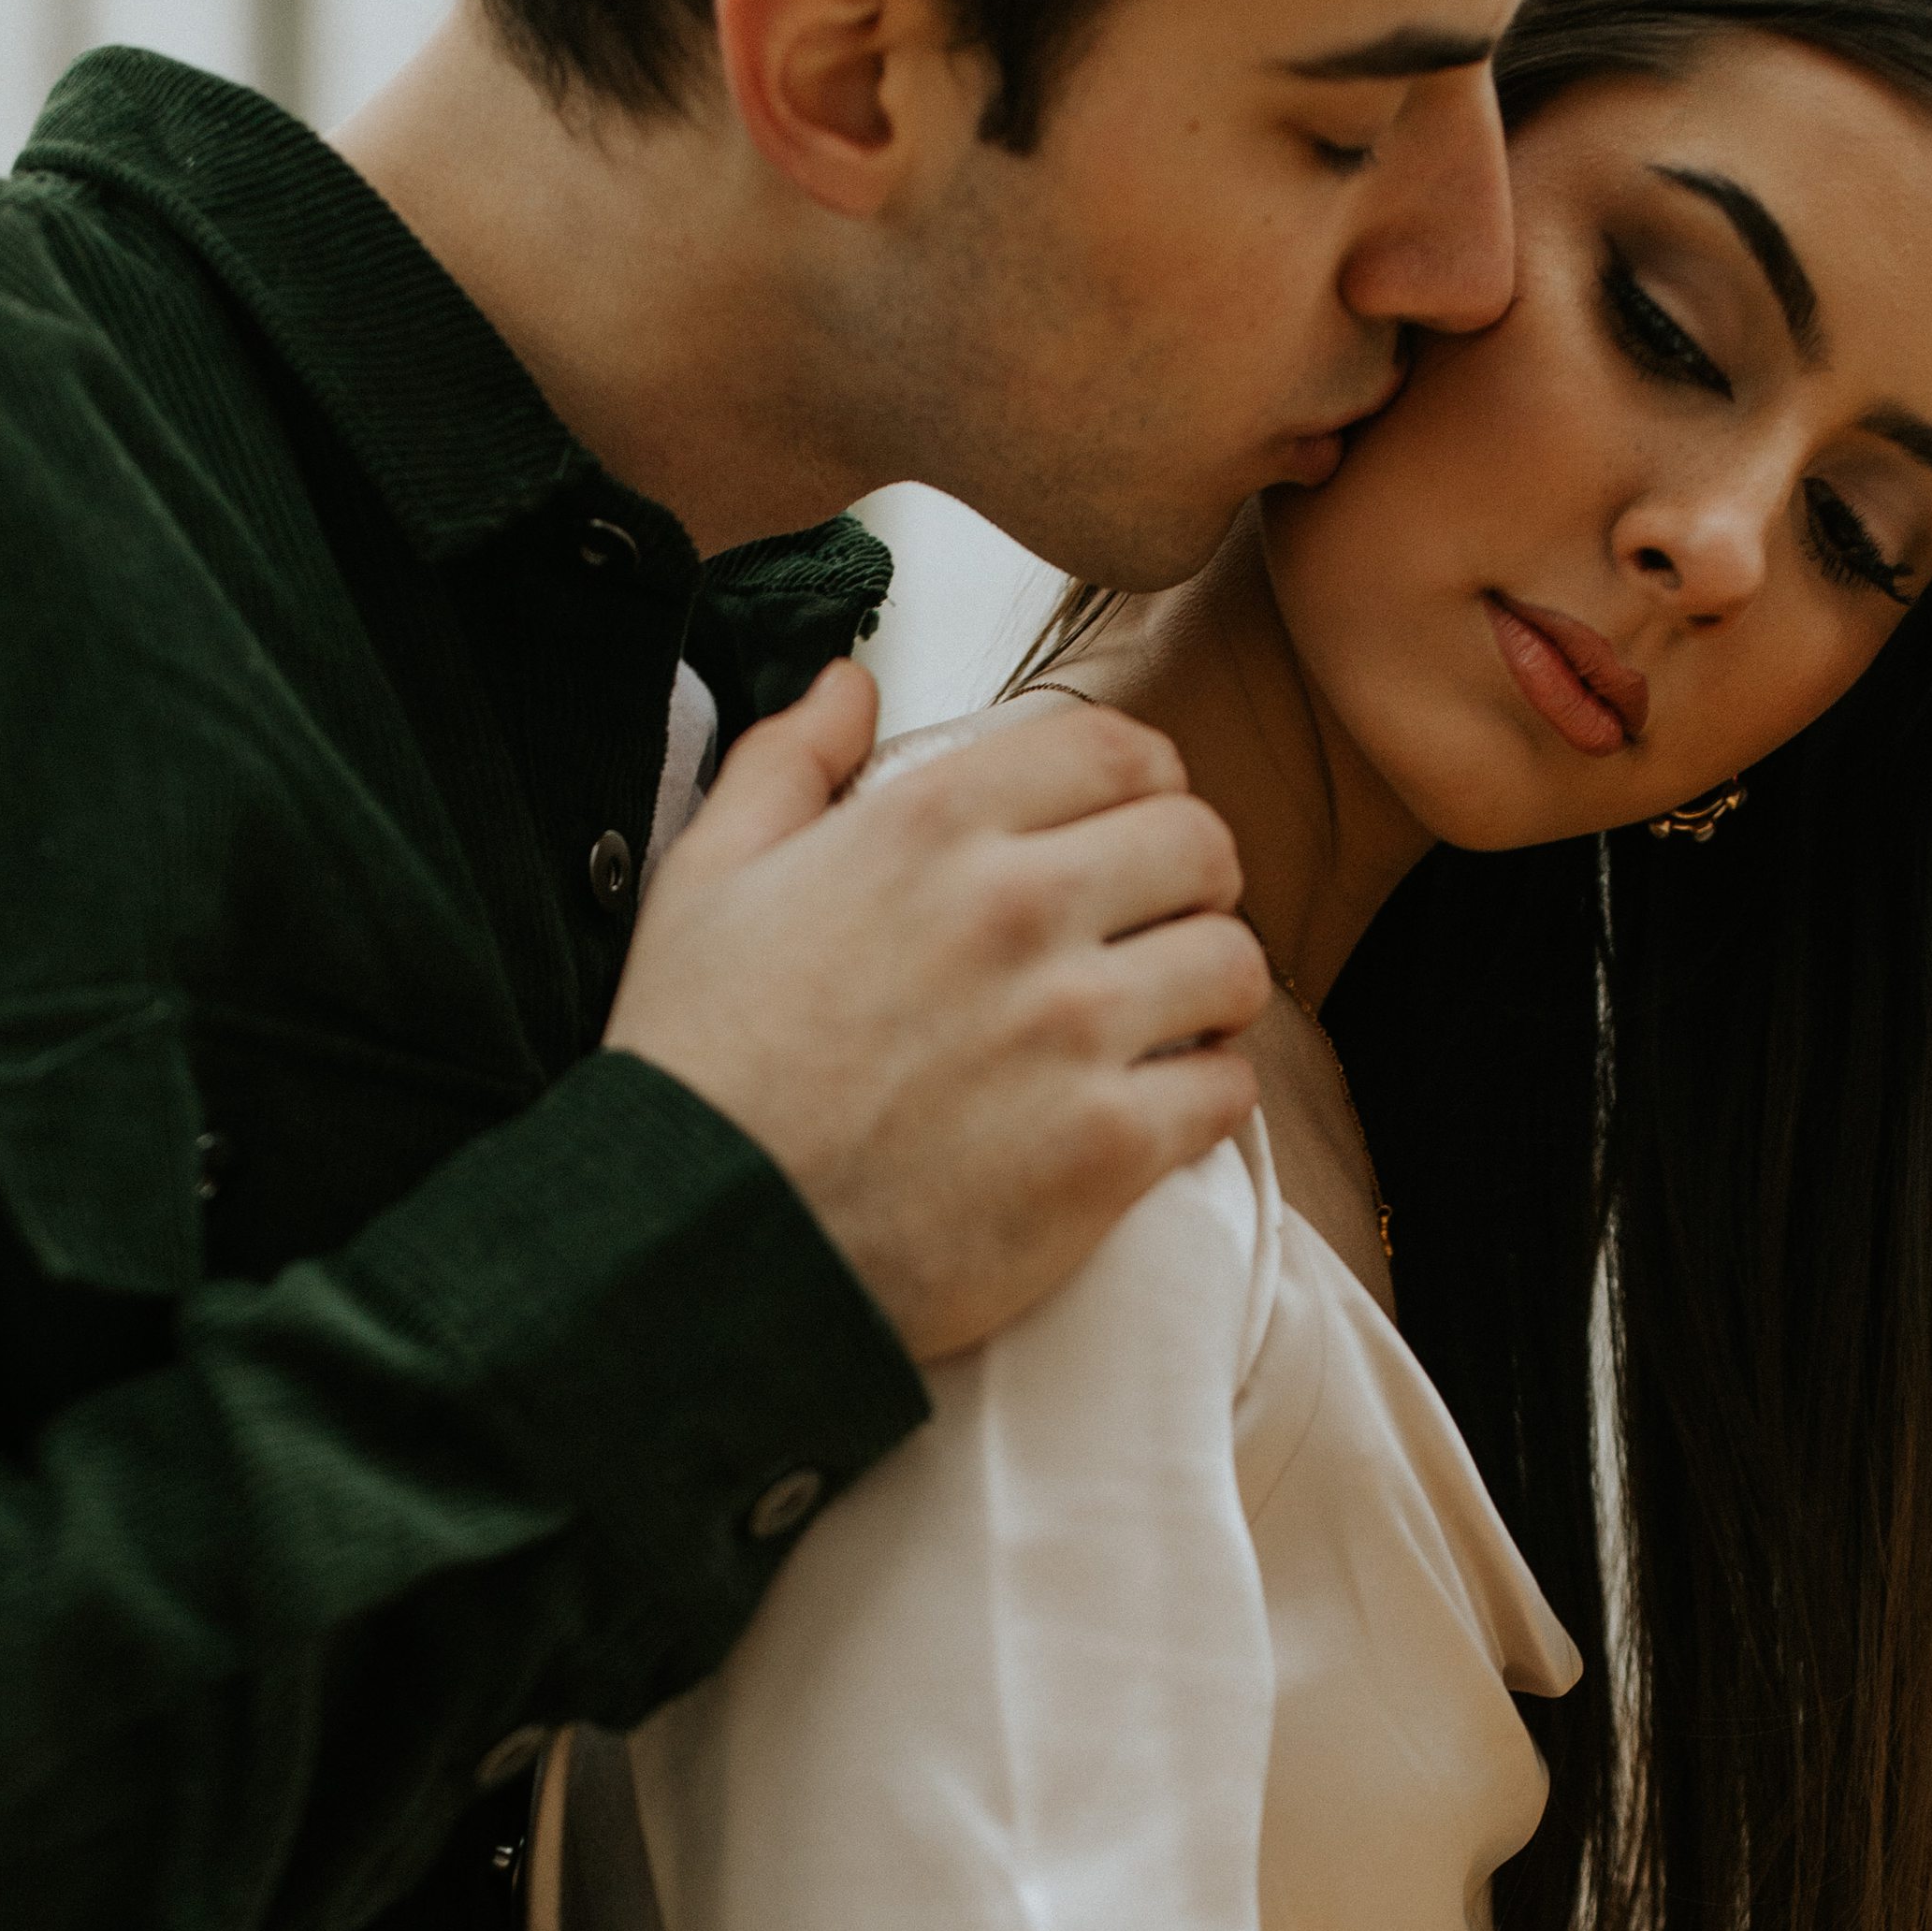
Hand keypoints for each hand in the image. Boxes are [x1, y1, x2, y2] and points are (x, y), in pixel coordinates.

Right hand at [605, 666, 1268, 1362]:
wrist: (699, 1247)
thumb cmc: (697, 1066)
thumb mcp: (706, 880)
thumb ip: (787, 761)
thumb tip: (850, 683)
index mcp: (930, 827)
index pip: (1119, 748)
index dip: (1145, 781)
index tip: (1132, 823)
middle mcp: (1016, 911)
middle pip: (1202, 844)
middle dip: (1193, 879)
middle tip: (1158, 924)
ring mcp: (1070, 1033)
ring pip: (1234, 963)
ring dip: (1212, 986)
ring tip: (1167, 1016)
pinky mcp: (1104, 1150)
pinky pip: (1227, 1088)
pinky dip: (1204, 1094)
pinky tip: (1155, 1104)